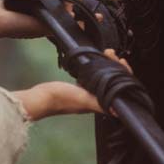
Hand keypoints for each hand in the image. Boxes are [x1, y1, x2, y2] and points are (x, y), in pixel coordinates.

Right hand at [14, 49, 131, 120]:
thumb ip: (100, 104)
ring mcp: (86, 94)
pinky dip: (96, 67)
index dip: (123, 74)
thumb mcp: (84, 99)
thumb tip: (117, 111)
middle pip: (112, 81)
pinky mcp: (78, 89)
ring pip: (103, 77)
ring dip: (107, 65)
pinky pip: (92, 77)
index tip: (120, 60)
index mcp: (98, 103)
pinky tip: (94, 60)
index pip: (118, 88)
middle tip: (112, 53)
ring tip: (107, 53)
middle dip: (115, 66)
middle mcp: (94, 99)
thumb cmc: (61, 99)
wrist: (41, 98)